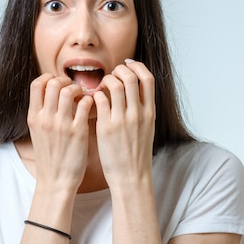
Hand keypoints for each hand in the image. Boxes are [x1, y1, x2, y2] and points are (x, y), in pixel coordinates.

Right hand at [27, 74, 93, 191]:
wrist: (55, 181)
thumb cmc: (49, 158)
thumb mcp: (37, 133)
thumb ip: (42, 114)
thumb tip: (50, 95)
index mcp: (34, 117)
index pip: (37, 84)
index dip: (49, 78)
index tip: (58, 83)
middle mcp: (45, 118)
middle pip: (52, 83)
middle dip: (65, 80)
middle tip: (73, 88)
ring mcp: (61, 124)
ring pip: (68, 90)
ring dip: (77, 88)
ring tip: (82, 96)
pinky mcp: (78, 132)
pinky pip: (84, 104)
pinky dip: (89, 100)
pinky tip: (90, 107)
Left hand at [92, 60, 155, 187]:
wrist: (131, 177)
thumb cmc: (137, 154)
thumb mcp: (147, 129)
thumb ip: (142, 110)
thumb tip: (134, 92)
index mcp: (150, 112)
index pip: (148, 78)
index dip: (137, 67)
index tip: (127, 66)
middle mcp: (138, 113)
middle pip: (130, 77)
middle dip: (119, 70)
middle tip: (111, 75)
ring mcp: (122, 120)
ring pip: (114, 85)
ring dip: (105, 80)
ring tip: (100, 87)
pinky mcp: (106, 127)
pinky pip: (99, 100)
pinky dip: (95, 95)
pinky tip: (92, 100)